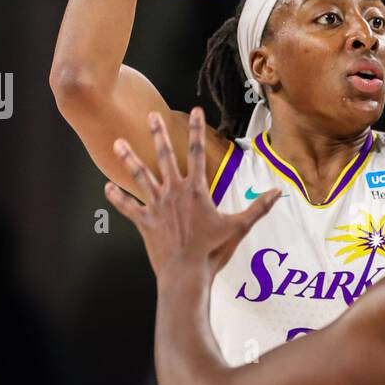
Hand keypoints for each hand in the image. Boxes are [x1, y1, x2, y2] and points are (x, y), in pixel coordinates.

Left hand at [104, 108, 279, 279]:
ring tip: (118, 143)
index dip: (197, 130)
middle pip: (165, 156)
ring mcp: (156, 206)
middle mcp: (174, 192)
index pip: (199, 153)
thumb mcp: (239, 227)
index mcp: (196, 191)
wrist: (186, 272)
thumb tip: (278, 192)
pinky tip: (106, 187)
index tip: (195, 111)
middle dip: (159, 134)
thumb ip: (258, 208)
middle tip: (152, 116)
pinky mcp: (144, 221)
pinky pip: (127, 206)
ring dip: (129, 158)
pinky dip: (116, 197)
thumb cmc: (213, 251)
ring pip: (140, 176)